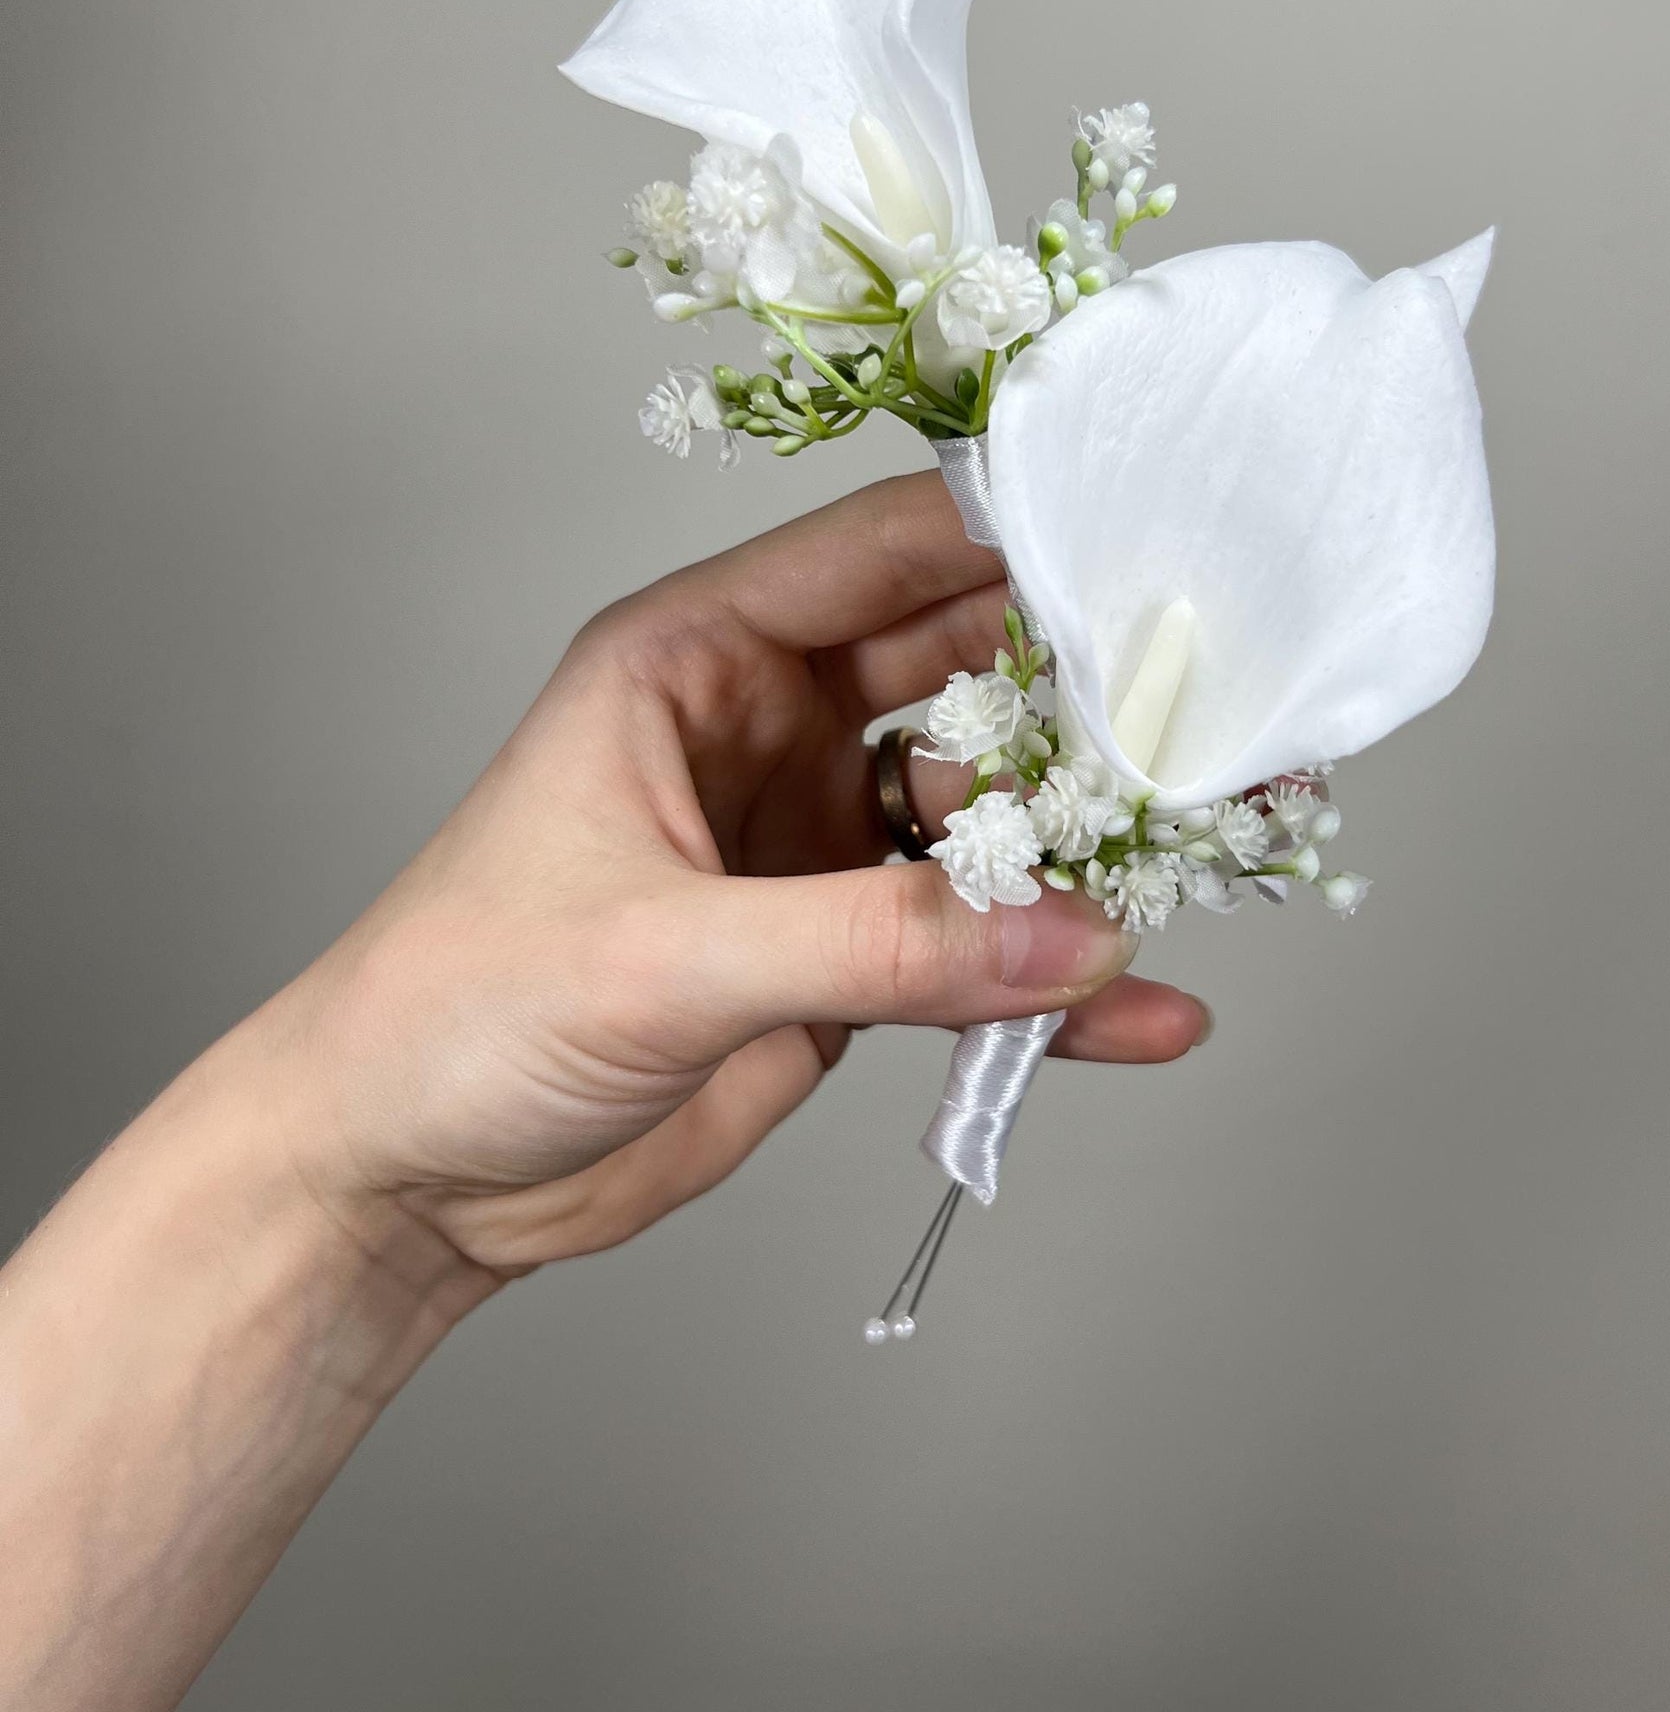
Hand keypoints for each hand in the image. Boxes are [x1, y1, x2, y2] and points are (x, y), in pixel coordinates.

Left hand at [243, 470, 1207, 1278]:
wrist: (402, 1179)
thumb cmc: (460, 1009)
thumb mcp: (665, 954)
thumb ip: (877, 945)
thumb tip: (1074, 939)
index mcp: (703, 658)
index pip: (887, 553)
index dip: (1018, 532)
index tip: (1156, 535)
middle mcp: (774, 730)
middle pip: (971, 675)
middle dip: (1092, 692)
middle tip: (1224, 704)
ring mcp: (815, 845)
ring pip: (992, 816)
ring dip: (1089, 842)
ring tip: (1215, 853)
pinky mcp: (842, 960)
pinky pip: (977, 951)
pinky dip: (1054, 984)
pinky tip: (1143, 1011)